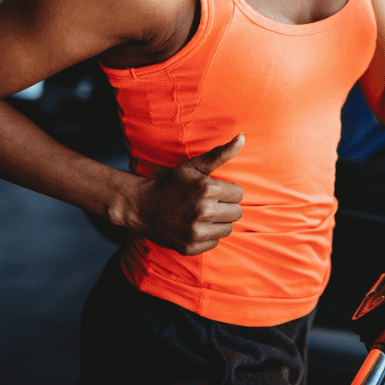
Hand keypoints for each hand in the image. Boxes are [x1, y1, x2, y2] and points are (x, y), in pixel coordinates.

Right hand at [129, 134, 244, 255]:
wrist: (142, 206)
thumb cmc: (172, 183)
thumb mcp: (194, 166)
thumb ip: (220, 153)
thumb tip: (242, 137)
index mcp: (207, 189)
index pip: (239, 194)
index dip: (227, 192)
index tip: (214, 191)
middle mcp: (203, 211)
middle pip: (237, 213)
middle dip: (226, 207)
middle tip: (209, 203)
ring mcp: (196, 231)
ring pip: (228, 229)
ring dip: (219, 222)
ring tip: (202, 214)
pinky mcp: (190, 247)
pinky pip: (214, 243)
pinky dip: (208, 236)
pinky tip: (195, 226)